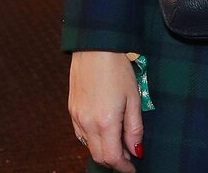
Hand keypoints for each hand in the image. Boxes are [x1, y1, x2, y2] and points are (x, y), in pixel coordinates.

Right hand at [68, 51, 143, 170]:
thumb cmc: (116, 67)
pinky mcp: (71, 109)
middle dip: (114, 160)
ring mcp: (77, 117)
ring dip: (103, 149)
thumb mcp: (133, 97)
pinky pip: (80, 134)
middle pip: (99, 156)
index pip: (112, 158)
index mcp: (105, 122)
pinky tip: (104, 128)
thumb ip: (134, 127)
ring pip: (88, 146)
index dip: (124, 167)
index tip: (132, 168)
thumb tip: (136, 150)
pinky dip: (93, 138)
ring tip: (118, 139)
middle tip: (128, 155)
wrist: (95, 46)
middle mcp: (87, 123)